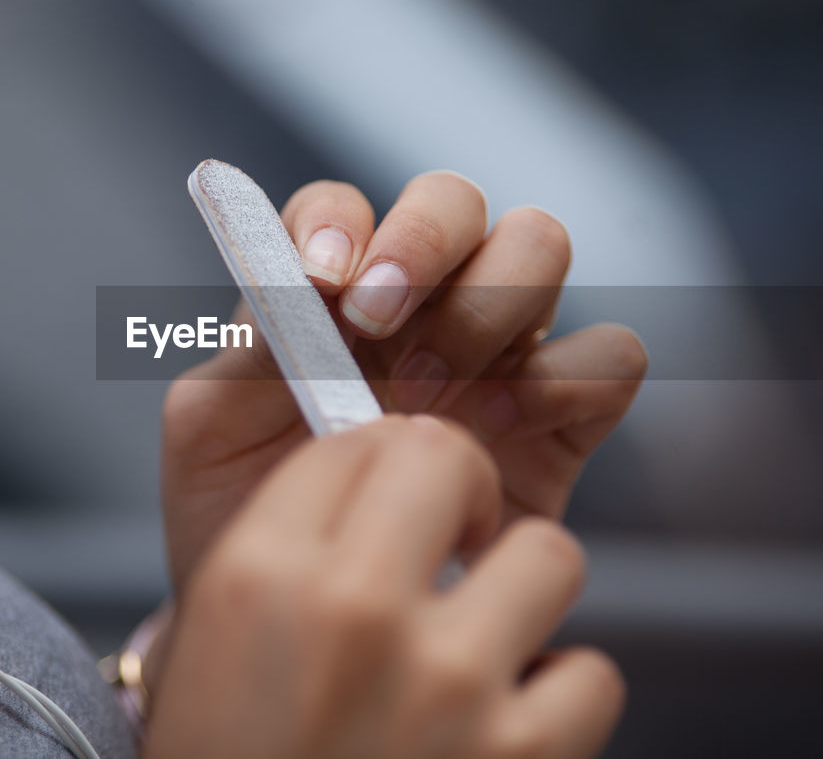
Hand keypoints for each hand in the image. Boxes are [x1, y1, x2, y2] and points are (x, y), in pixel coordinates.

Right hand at [146, 416, 624, 758]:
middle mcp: (350, 613)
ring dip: (521, 594)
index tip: (398, 496)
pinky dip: (556, 697)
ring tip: (482, 641)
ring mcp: (446, 687)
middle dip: (462, 487)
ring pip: (548, 552)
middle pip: (447, 455)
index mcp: (258, 574)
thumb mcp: (219, 637)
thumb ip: (295, 538)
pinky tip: (505, 722)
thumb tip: (392, 464)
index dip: (383, 460)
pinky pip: (592, 673)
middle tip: (454, 538)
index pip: (354, 440)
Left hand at [161, 172, 646, 594]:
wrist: (302, 623)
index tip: (320, 281)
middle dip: (423, 242)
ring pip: (540, 244)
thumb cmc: (246, 512)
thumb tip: (295, 288)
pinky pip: (611, 353)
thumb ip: (243, 351)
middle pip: (454, 198)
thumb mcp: (212, 432)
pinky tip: (498, 433)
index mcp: (326, 293)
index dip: (339, 221)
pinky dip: (567, 377)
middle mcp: (417, 303)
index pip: (340, 205)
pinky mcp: (562, 417)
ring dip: (487, 304)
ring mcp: (495, 350)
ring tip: (427, 393)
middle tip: (375, 325)